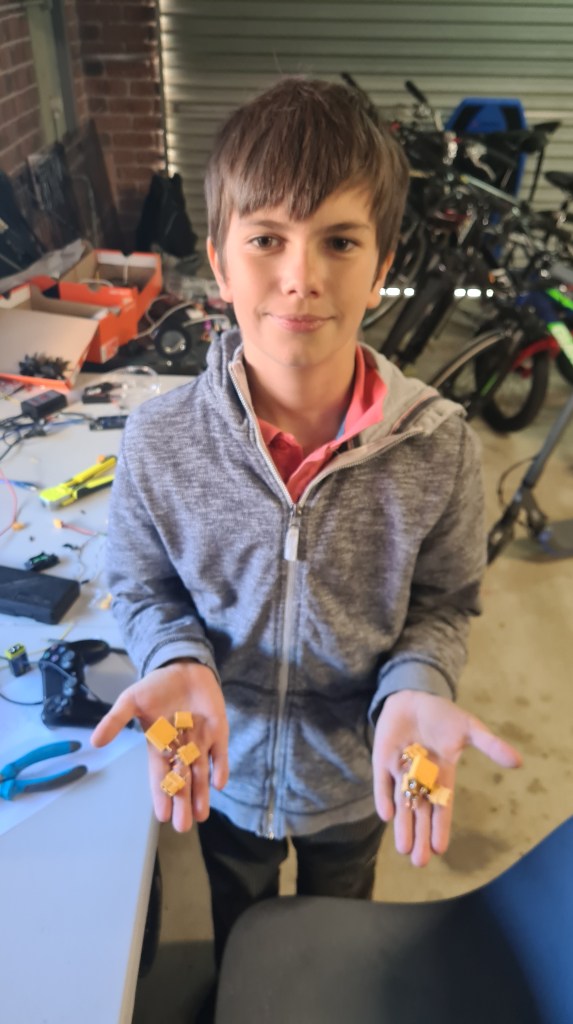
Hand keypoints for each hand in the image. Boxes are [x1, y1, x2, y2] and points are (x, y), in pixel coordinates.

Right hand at [91, 661, 228, 831]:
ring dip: (201, 793)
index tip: (161, 815)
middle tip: (182, 827)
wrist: (182, 668)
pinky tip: (218, 783)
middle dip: (182, 802)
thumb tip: (94, 742)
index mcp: (160, 747)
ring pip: (202, 773)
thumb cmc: (155, 688)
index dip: (161, 794)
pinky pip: (220, 754)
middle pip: (182, 781)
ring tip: (200, 816)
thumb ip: (115, 720)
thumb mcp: (130, 701)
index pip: (160, 776)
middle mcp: (181, 750)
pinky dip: (220, 767)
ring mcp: (201, 742)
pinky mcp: (219, 732)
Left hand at [372, 689, 521, 867]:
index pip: (442, 806)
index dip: (440, 827)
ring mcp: (400, 769)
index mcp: (442, 774)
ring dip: (402, 825)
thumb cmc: (443, 716)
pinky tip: (385, 815)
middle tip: (419, 862)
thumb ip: (490, 745)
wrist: (414, 697)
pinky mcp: (382, 758)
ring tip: (404, 850)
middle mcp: (421, 778)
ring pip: (401, 802)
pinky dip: (383, 796)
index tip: (440, 849)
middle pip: (420, 812)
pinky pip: (382, 781)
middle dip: (419, 835)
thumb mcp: (470, 729)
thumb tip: (518, 761)